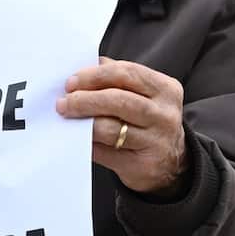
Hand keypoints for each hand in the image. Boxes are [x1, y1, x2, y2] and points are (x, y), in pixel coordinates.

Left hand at [56, 56, 186, 195]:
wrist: (170, 162)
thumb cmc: (148, 120)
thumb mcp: (144, 94)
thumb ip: (118, 78)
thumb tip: (82, 71)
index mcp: (165, 88)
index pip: (126, 73)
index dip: (95, 75)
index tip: (71, 82)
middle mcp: (164, 114)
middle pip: (119, 100)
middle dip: (86, 99)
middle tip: (64, 102)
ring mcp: (156, 141)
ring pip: (112, 128)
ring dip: (84, 122)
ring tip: (67, 118)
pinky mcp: (143, 165)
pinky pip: (108, 153)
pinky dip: (89, 144)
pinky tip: (77, 138)